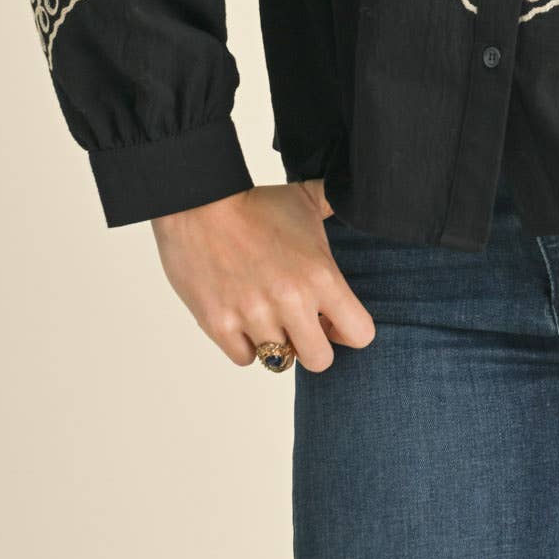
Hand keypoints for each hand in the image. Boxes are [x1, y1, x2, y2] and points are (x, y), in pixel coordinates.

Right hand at [150, 181, 375, 370]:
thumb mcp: (306, 200)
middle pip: (320, 362)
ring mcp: (254, 316)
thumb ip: (336, 204)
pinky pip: (244, 358)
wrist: (198, 203)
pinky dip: (244, 344)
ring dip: (275, 342)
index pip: (360, 334)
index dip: (348, 330)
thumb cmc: (253, 204)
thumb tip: (355, 197)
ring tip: (265, 312)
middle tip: (298, 324)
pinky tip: (241, 316)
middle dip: (312, 346)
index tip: (331, 319)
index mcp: (321, 276)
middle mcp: (292, 302)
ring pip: (279, 361)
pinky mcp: (219, 325)